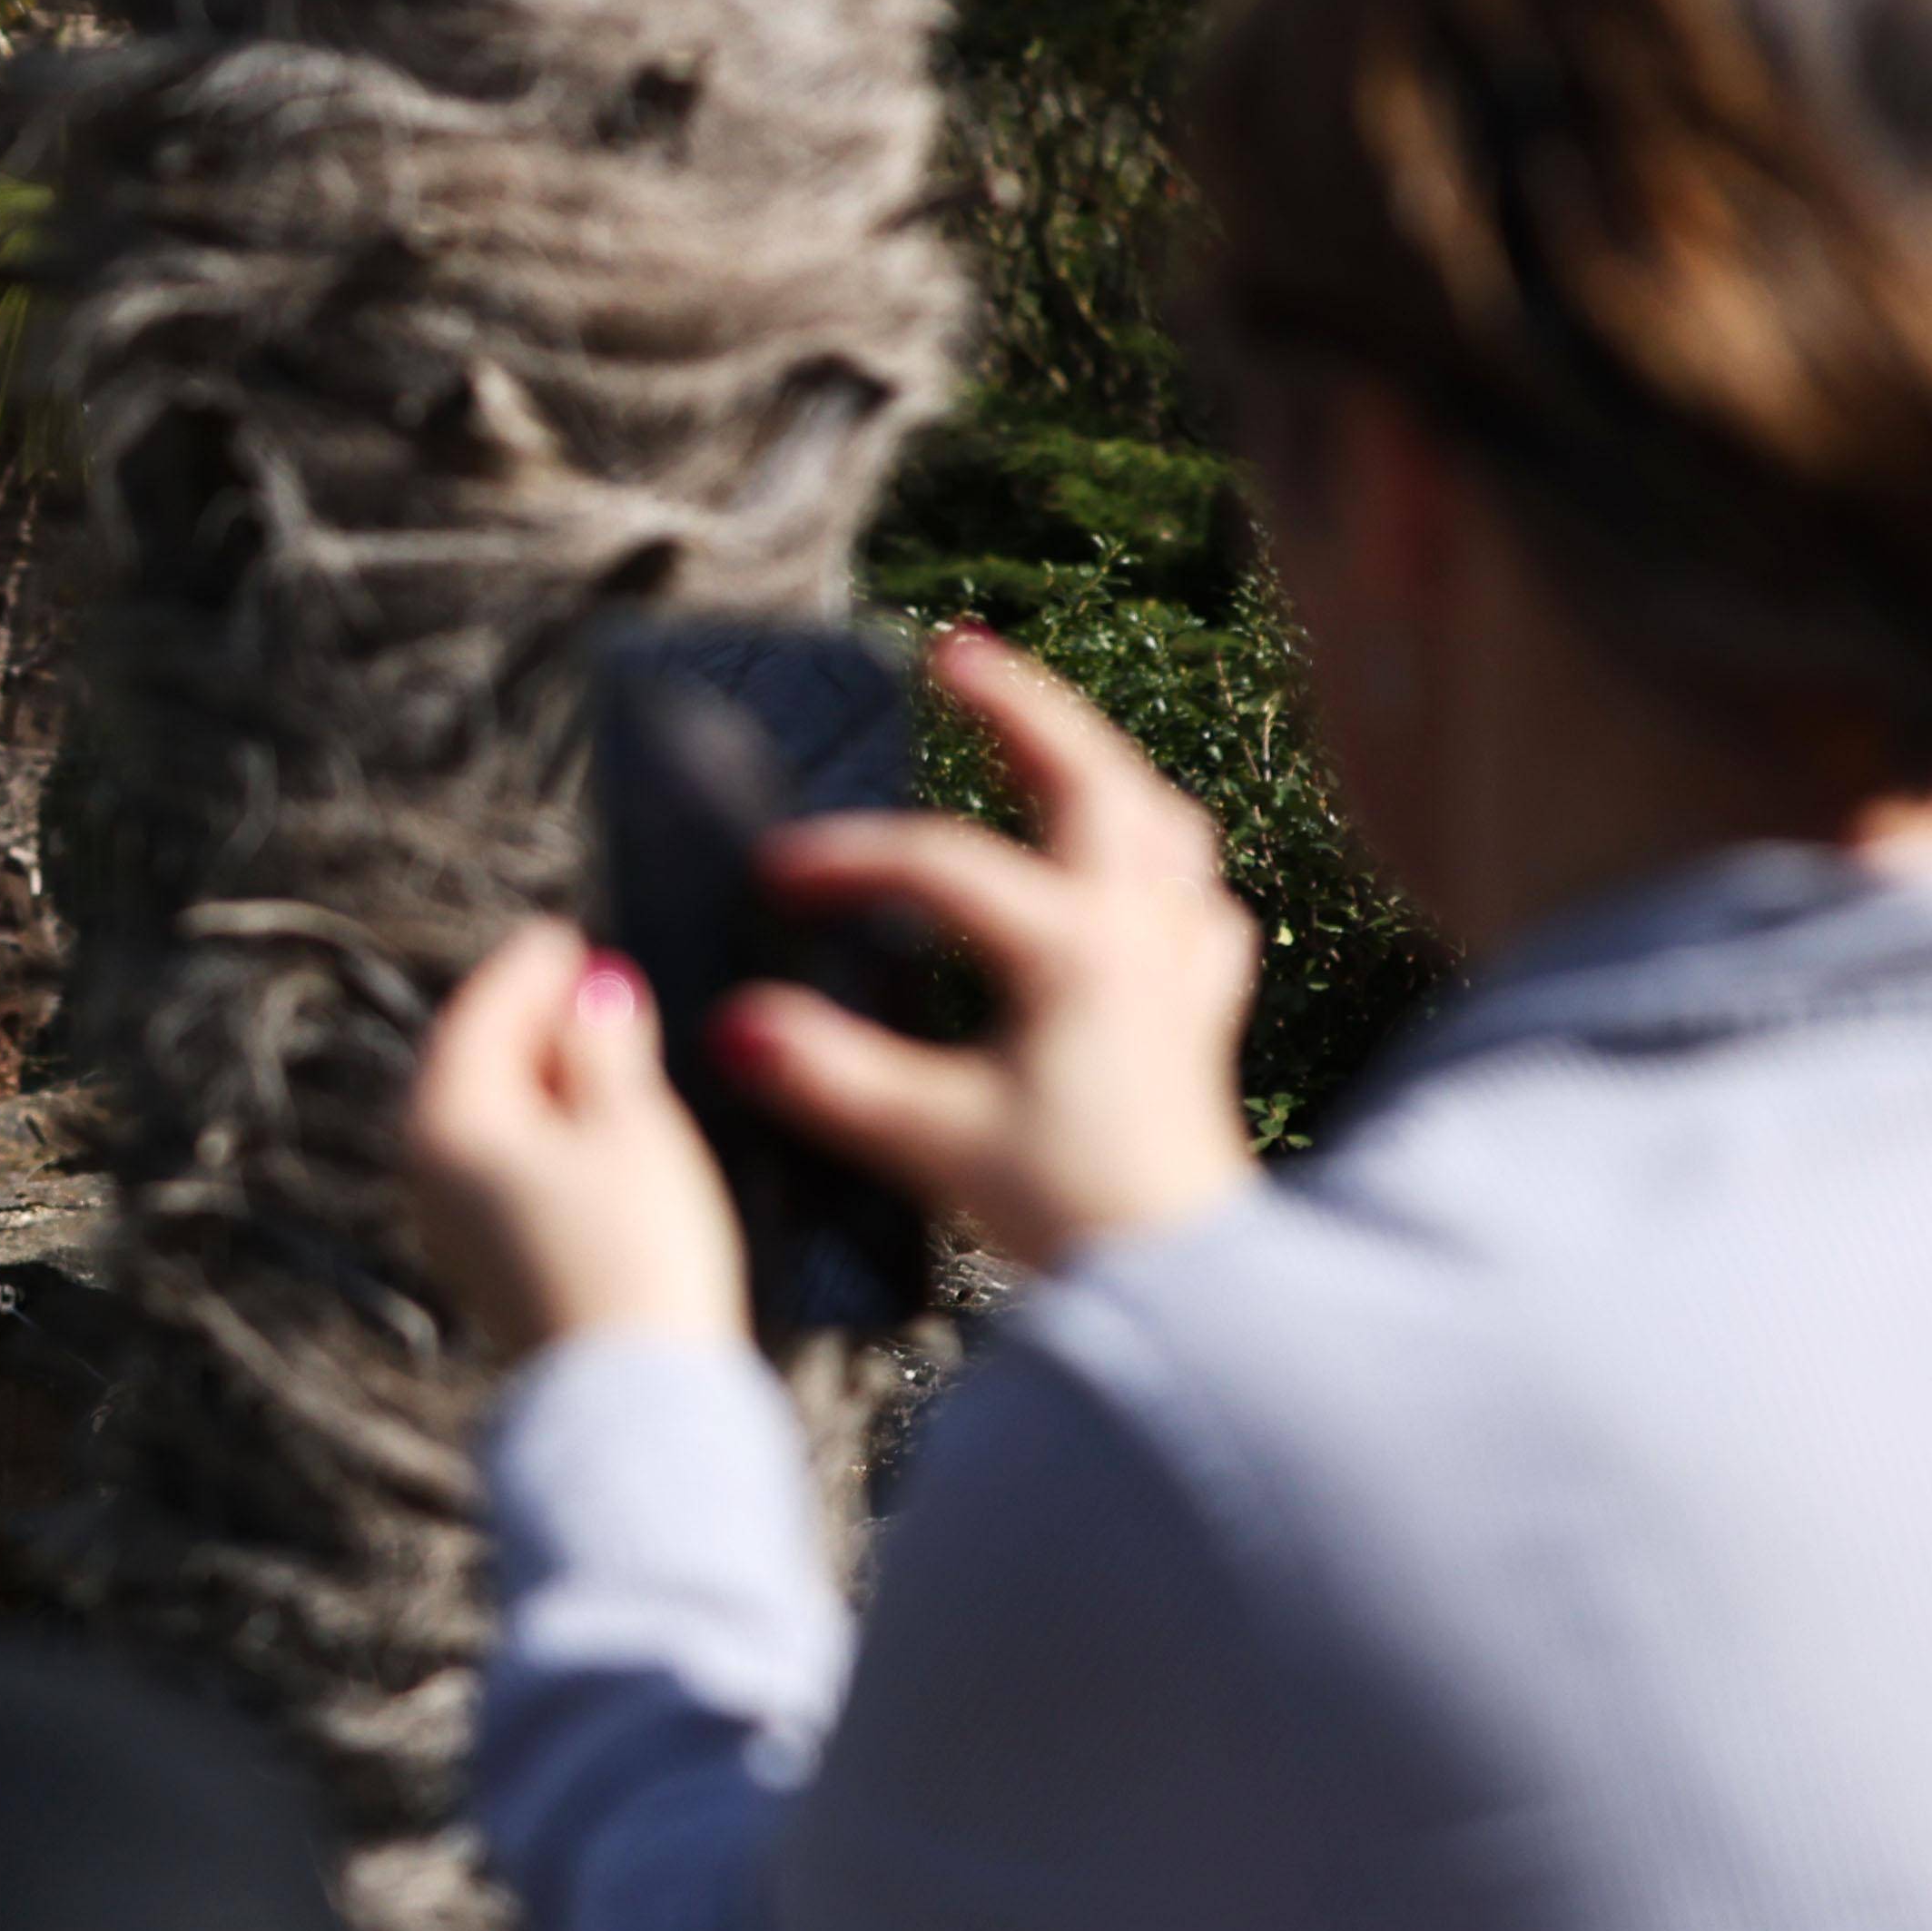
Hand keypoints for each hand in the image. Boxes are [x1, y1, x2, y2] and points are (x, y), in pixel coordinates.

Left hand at [405, 921, 749, 1356]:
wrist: (634, 1401)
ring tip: (594, 1044)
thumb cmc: (636, 1252)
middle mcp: (427, 1174)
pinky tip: (586, 1126)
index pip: (478, 1018)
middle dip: (524, 1020)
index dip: (528, 970)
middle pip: (469, 1068)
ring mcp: (451, 1228)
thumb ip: (603, 1047)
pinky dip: (537, 1130)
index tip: (564, 934)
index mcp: (447, 1122)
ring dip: (533, 1077)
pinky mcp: (486, 1267)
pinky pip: (500, 1169)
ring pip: (483, 1121)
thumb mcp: (630, 1124)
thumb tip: (592, 991)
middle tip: (578, 977)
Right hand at [729, 628, 1257, 1275]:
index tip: (771, 876)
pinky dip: (1160, 866)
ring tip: (1042, 737)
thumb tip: (730, 1023)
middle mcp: (1143, 932)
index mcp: (1075, 950)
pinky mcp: (1201, 1011)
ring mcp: (1183, 965)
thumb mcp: (930, 1142)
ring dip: (1099, 767)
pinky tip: (1134, 876)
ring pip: (1156, 823)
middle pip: (1089, 777)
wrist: (1178, 1277)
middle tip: (954, 653)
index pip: (943, 865)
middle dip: (1019, 707)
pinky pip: (1197, 900)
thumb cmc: (1070, 1211)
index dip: (849, 860)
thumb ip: (827, 1076)